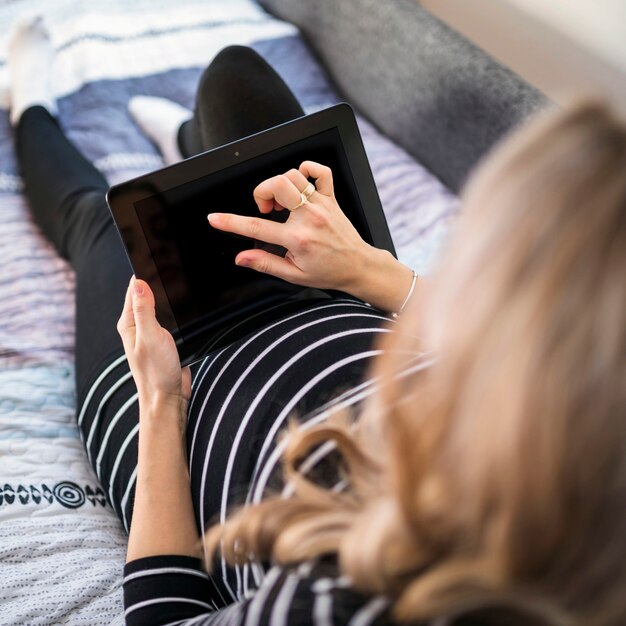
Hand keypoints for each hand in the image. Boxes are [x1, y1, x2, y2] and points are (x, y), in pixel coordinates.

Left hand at [117, 276, 190, 419]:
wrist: (169, 397)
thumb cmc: (156, 372)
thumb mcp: (150, 337)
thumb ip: (144, 310)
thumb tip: (138, 282)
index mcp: (128, 323)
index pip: (133, 289)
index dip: (145, 274)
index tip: (159, 260)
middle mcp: (137, 326)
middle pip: (146, 295)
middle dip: (159, 282)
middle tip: (175, 269)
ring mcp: (150, 333)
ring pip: (160, 306)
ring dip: (169, 298)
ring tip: (180, 284)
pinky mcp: (164, 340)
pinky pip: (169, 318)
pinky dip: (176, 311)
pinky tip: (184, 308)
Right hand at [207, 160, 371, 292]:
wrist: (358, 267)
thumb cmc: (328, 271)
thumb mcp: (293, 275)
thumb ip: (265, 264)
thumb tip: (241, 258)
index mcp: (297, 239)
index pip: (257, 227)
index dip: (231, 222)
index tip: (216, 218)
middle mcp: (309, 217)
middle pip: (278, 185)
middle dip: (262, 192)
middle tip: (264, 209)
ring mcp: (322, 205)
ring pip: (294, 176)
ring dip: (279, 184)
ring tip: (280, 203)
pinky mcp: (331, 198)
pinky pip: (321, 172)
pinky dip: (308, 170)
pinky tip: (300, 184)